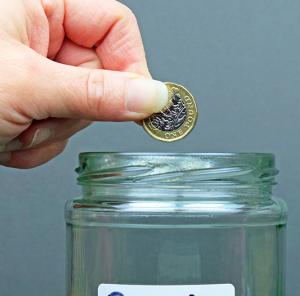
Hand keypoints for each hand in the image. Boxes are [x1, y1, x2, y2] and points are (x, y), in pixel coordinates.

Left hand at [0, 0, 167, 168]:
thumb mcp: (27, 86)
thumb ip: (95, 93)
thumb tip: (153, 98)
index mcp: (40, 8)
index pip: (114, 26)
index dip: (130, 65)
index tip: (134, 103)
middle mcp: (40, 39)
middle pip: (102, 78)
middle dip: (72, 110)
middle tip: (38, 113)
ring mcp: (35, 75)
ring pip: (81, 113)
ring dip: (50, 132)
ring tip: (12, 126)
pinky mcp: (29, 106)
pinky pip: (59, 134)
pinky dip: (35, 145)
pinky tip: (5, 138)